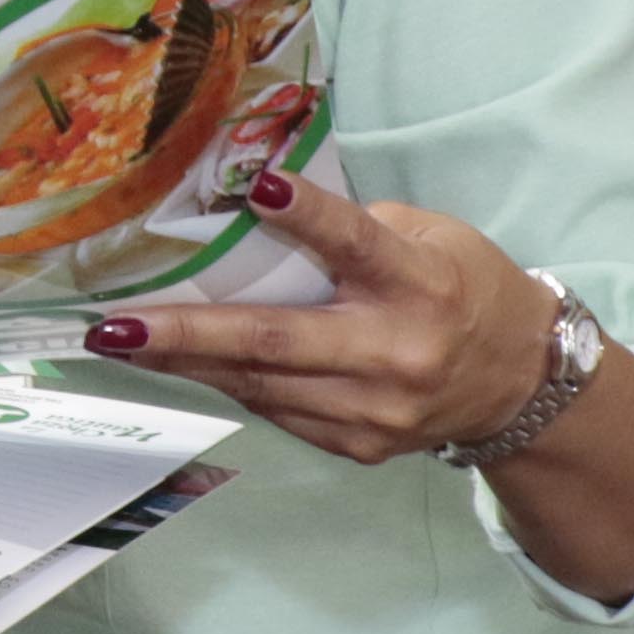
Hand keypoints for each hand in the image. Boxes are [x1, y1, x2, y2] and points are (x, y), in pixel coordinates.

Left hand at [79, 168, 550, 464]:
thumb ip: (356, 228)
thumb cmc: (464, 287)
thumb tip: (262, 207)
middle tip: (113, 326)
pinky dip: (227, 381)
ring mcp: (376, 411)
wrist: (519, 384)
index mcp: (421, 284)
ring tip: (121, 341)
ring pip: (261, 385)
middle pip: (277, 341)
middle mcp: (397, 353)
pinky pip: (276, 409)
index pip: (357, 244)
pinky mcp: (360, 445)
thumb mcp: (430, 235)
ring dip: (185, 362)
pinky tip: (182, 361)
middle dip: (186, 334)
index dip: (308, 217)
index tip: (257, 187)